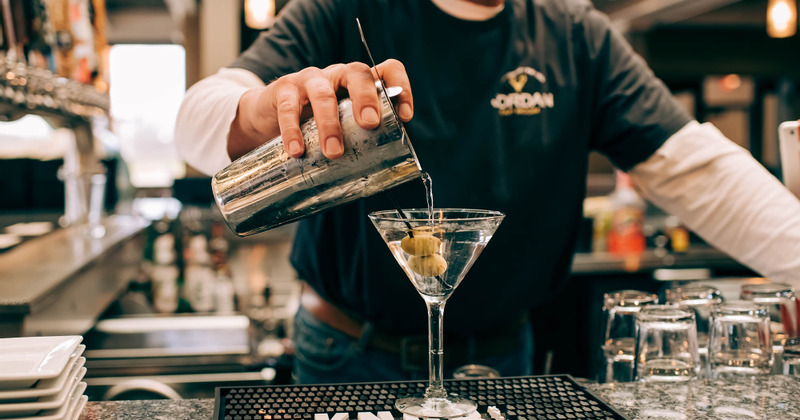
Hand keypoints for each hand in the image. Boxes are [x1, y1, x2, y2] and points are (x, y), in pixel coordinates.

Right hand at [228, 59, 412, 160]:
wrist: (266, 117)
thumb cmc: (312, 123)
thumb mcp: (339, 126)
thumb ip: (356, 140)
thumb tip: (379, 176)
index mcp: (357, 84)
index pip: (385, 70)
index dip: (400, 85)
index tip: (404, 117)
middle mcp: (337, 75)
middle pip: (357, 73)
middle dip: (366, 98)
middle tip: (370, 124)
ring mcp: (310, 80)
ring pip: (323, 94)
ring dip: (330, 124)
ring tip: (333, 152)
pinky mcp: (283, 90)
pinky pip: (289, 107)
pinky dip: (293, 130)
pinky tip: (297, 151)